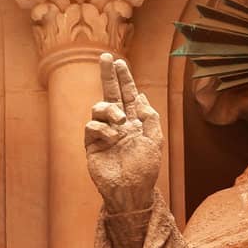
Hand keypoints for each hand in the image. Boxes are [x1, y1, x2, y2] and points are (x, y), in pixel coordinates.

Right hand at [85, 54, 163, 213]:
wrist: (132, 190)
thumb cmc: (146, 168)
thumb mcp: (155, 140)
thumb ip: (150, 117)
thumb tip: (140, 96)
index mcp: (134, 121)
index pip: (128, 95)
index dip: (124, 79)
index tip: (120, 62)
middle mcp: (118, 124)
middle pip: (110, 93)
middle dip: (108, 75)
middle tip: (106, 57)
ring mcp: (104, 133)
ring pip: (100, 107)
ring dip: (109, 109)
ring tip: (119, 120)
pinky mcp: (92, 144)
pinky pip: (92, 126)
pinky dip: (102, 128)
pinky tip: (112, 137)